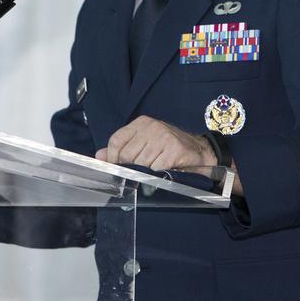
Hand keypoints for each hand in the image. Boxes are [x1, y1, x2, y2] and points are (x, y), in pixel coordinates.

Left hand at [95, 116, 216, 170]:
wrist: (200, 150)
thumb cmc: (169, 148)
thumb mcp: (144, 143)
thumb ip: (122, 149)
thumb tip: (99, 156)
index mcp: (141, 123)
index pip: (116, 140)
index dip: (113, 158)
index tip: (116, 168)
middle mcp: (152, 127)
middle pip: (127, 154)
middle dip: (129, 168)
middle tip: (136, 175)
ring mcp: (164, 137)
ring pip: (141, 164)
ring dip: (144, 174)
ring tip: (151, 173)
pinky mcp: (175, 149)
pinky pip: (156, 169)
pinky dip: (156, 176)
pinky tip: (162, 174)